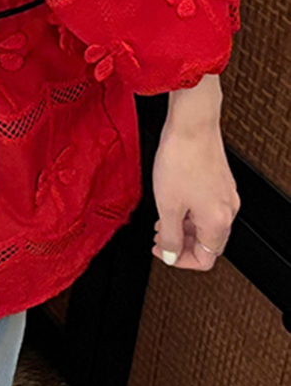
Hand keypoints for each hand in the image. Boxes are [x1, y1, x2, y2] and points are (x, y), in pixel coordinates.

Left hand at [151, 120, 239, 269]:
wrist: (191, 124)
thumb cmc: (181, 159)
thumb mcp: (167, 205)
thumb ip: (169, 236)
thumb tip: (170, 254)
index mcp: (218, 221)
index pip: (205, 259)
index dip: (179, 260)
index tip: (162, 252)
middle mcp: (227, 209)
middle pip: (207, 243)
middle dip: (180, 244)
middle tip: (158, 238)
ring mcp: (226, 194)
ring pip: (205, 224)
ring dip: (183, 227)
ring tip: (161, 220)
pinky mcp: (220, 181)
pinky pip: (206, 207)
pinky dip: (189, 211)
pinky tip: (172, 202)